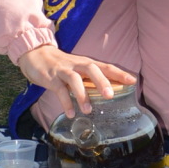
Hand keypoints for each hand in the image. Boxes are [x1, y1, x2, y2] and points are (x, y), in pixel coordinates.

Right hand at [16, 43, 135, 116]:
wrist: (35, 54)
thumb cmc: (60, 65)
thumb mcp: (77, 69)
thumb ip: (90, 78)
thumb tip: (108, 92)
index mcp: (85, 63)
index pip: (105, 66)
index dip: (119, 73)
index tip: (133, 81)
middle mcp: (76, 65)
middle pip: (92, 69)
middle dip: (102, 81)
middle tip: (110, 95)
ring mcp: (63, 71)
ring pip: (75, 80)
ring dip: (82, 95)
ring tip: (88, 110)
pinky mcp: (51, 78)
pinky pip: (59, 90)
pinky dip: (65, 102)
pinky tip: (71, 113)